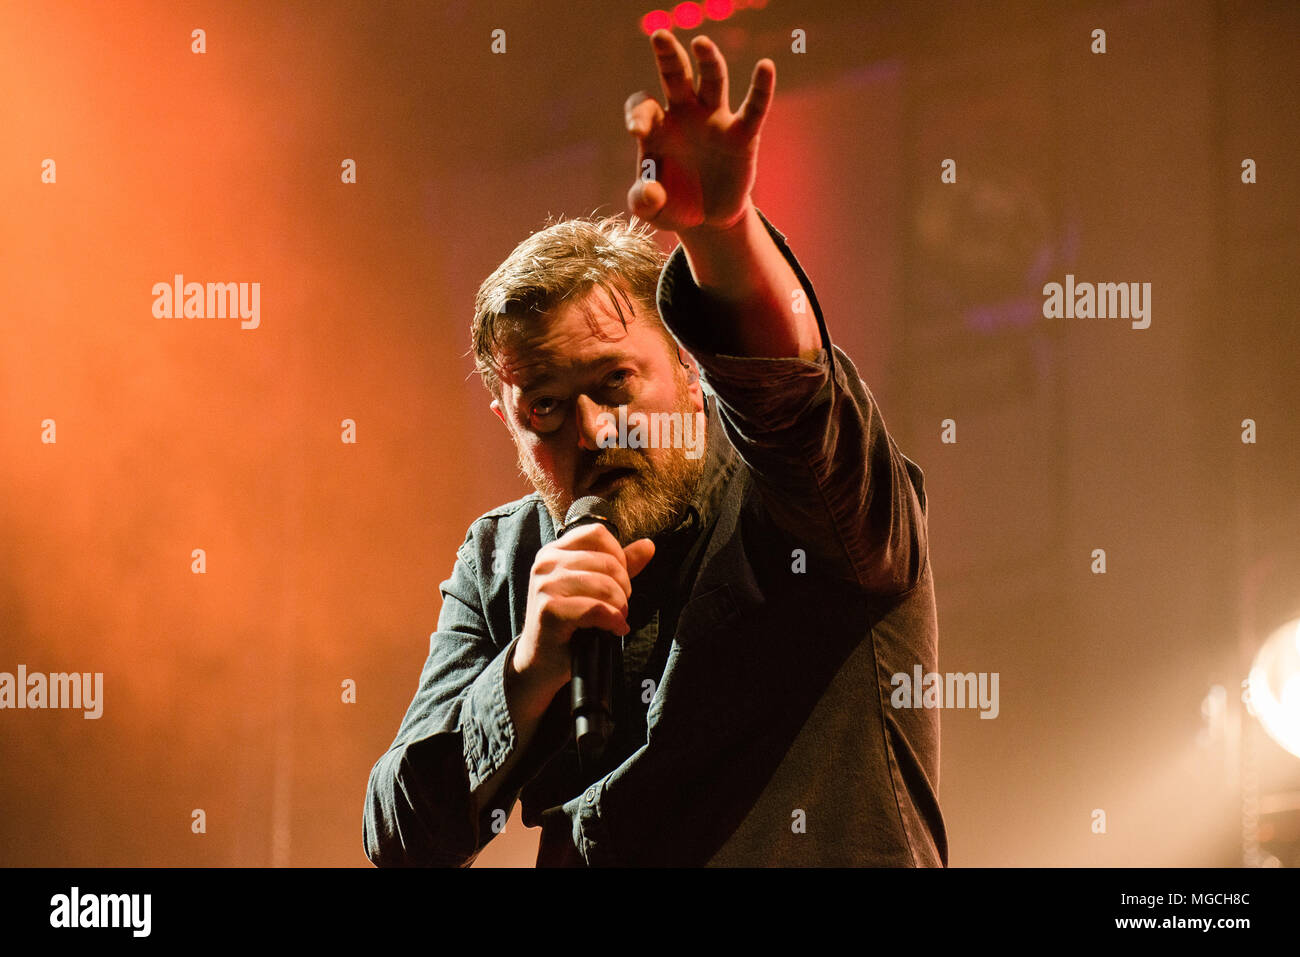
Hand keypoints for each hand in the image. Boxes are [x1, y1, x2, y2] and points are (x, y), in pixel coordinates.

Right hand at [513, 523, 655, 695]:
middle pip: (606, 561)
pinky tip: (614, 629)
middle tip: (619, 607)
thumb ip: (620, 565)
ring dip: (619, 606)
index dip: (619, 557)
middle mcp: (546, 563)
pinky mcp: (548, 609)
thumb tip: (649, 546)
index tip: (619, 581)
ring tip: (616, 618)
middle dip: (623, 587)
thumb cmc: (569, 624)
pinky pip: (595, 609)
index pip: (598, 534)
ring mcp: (545, 585)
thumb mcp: (594, 588)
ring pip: (604, 585)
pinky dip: (613, 620)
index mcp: (555, 551)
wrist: (541, 661)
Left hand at [625, 29, 774, 234]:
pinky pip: (753, 108)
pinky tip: (766, 67)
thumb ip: (644, 202)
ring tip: (701, 42)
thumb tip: (650, 192)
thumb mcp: (653, 211)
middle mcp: (684, 114)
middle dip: (668, 56)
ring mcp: (714, 121)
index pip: (643, 106)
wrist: (708, 220)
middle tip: (659, 36)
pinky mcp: (742, 135)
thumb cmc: (674, 206)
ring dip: (708, 60)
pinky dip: (761, 88)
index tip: (637, 130)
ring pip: (712, 81)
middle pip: (675, 76)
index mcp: (657, 126)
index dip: (639, 113)